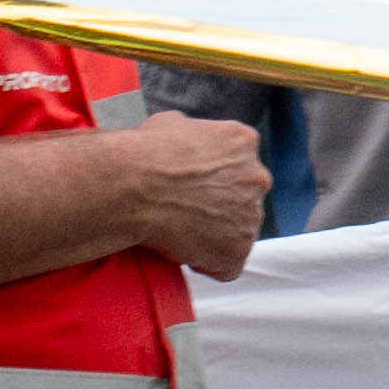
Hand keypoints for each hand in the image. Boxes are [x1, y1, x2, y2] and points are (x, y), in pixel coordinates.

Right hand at [100, 114, 273, 277]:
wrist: (131, 187)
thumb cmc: (143, 153)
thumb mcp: (171, 122)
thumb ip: (192, 133)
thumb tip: (185, 135)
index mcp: (243, 142)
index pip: (239, 164)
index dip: (213, 179)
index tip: (191, 187)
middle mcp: (257, 177)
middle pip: (244, 197)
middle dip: (219, 205)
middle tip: (185, 211)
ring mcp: (251, 216)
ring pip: (238, 231)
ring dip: (215, 234)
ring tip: (179, 232)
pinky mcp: (237, 251)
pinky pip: (227, 265)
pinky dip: (208, 264)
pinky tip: (183, 253)